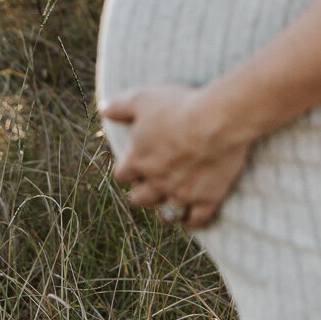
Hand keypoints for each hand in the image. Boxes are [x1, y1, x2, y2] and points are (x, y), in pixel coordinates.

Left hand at [100, 82, 252, 230]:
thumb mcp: (143, 98)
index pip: (121, 176)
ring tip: (169, 204)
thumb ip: (120, 106)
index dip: (126, 171)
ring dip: (165, 210)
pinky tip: (191, 216)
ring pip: (166, 215)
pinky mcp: (207, 199)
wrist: (217, 121)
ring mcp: (182, 194)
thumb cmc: (178, 107)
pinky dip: (192, 221)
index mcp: (138, 161)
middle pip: (140, 199)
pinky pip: (196, 221)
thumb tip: (103, 109)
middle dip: (143, 193)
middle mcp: (156, 183)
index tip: (133, 166)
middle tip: (151, 184)